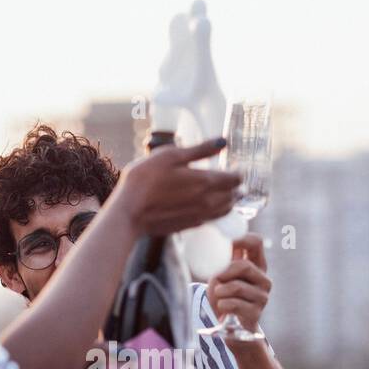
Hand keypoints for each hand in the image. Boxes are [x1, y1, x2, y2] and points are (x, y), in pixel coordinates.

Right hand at [114, 138, 239, 235]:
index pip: (236, 179)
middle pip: (234, 196)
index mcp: (206, 182)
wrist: (130, 212)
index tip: (235, 166)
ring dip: (228, 200)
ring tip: (223, 191)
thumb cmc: (145, 179)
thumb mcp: (170, 156)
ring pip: (225, 210)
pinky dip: (216, 211)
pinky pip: (212, 219)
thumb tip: (222, 142)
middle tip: (231, 178)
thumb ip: (199, 150)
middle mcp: (208, 202)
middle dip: (236, 187)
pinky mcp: (189, 226)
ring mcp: (199, 216)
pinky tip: (206, 204)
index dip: (238, 171)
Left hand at [209, 234, 269, 338]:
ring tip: (217, 295)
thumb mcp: (222, 275)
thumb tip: (212, 243)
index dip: (240, 239)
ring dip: (220, 291)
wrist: (231, 325)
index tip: (224, 241)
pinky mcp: (256, 312)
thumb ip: (222, 260)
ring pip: (236, 287)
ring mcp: (262, 296)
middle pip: (244, 266)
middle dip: (224, 272)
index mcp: (256, 264)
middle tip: (215, 278)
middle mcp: (263, 279)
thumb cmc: (225, 295)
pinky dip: (222, 305)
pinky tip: (222, 307)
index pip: (256, 242)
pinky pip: (234, 304)